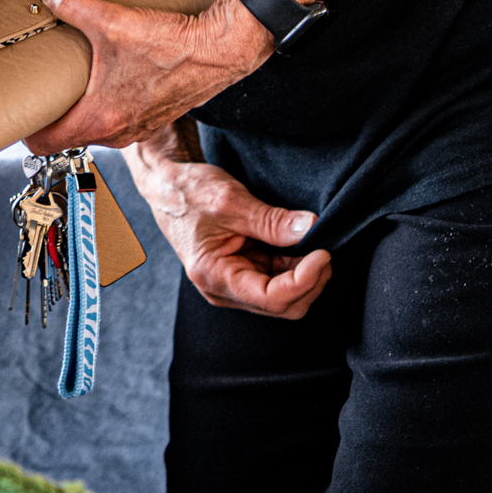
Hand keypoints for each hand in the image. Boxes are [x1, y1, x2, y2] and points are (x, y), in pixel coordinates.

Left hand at [24, 0, 272, 151]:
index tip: (18, 114)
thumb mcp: (113, 23)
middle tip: (40, 90)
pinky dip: (108, 104)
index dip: (26, 130)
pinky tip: (107, 77)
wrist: (223, 51)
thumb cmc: (174, 48)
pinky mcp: (157, 115)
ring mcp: (140, 126)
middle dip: (53, 115)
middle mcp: (119, 131)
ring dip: (82, 109)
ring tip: (71, 81)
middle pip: (70, 134)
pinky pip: (121, 118)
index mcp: (100, 118)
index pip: (46, 142)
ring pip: (97, 127)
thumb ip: (73, 5)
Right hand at [123, 122, 331, 318]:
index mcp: (213, 275)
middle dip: (310, 281)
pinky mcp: (242, 275)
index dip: (305, 280)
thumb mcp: (231, 200)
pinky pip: (277, 283)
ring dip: (305, 275)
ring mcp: (233, 284)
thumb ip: (272, 220)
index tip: (323, 253)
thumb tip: (311, 229)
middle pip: (282, 306)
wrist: (167, 186)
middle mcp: (222, 289)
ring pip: (284, 298)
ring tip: (312, 244)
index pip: (272, 298)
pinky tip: (299, 247)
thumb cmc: (189, 192)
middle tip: (324, 248)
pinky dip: (295, 268)